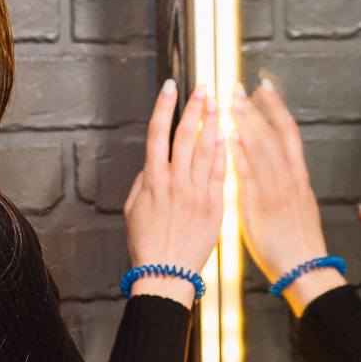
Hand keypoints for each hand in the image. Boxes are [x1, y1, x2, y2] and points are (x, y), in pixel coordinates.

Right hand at [124, 80, 226, 306]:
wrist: (166, 274)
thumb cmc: (147, 245)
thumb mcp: (132, 210)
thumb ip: (143, 182)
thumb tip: (153, 163)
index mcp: (153, 181)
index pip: (158, 133)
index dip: (164, 106)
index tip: (171, 87)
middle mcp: (176, 183)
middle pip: (186, 136)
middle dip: (195, 108)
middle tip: (204, 87)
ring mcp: (197, 194)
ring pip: (206, 150)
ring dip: (212, 123)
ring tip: (218, 104)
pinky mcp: (215, 206)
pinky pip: (220, 173)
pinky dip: (224, 152)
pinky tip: (228, 136)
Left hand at [230, 78, 342, 313]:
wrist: (307, 270)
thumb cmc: (299, 245)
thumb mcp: (299, 209)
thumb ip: (287, 187)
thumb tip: (279, 173)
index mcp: (298, 177)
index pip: (287, 133)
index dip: (275, 108)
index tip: (264, 88)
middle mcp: (290, 178)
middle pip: (274, 134)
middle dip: (256, 108)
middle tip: (240, 86)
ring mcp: (277, 190)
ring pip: (263, 149)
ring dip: (247, 123)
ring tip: (232, 101)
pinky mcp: (262, 206)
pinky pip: (251, 174)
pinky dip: (241, 153)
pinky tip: (230, 136)